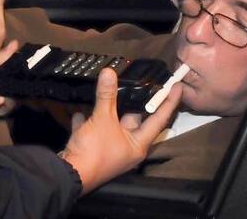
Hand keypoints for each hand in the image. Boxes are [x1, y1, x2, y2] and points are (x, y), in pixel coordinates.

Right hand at [60, 68, 180, 193]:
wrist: (69, 174)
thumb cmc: (95, 150)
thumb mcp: (102, 119)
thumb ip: (106, 96)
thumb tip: (109, 72)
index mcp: (138, 143)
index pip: (159, 119)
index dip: (168, 102)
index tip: (177, 87)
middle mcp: (128, 147)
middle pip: (134, 120)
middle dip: (134, 101)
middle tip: (140, 82)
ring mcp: (110, 149)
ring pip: (112, 124)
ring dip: (107, 110)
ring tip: (109, 89)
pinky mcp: (94, 150)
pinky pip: (93, 131)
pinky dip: (87, 121)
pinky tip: (80, 111)